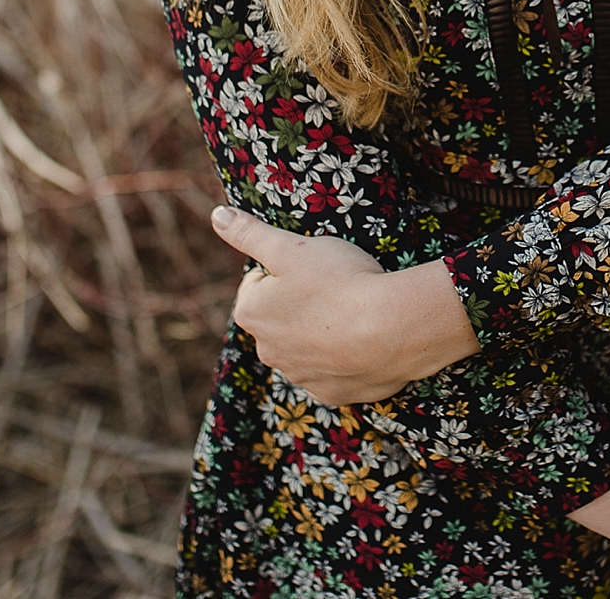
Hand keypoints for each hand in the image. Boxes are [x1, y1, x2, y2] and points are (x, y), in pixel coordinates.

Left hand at [210, 206, 479, 404]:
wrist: (392, 329)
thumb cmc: (340, 282)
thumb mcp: (292, 247)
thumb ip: (250, 233)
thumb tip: (218, 216)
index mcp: (251, 313)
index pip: (257, 283)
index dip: (285, 269)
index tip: (312, 267)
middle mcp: (267, 351)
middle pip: (279, 317)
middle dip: (299, 304)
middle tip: (334, 288)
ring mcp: (300, 376)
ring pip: (304, 346)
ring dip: (320, 332)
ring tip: (352, 313)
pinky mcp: (331, 393)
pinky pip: (332, 371)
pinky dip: (342, 358)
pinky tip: (361, 341)